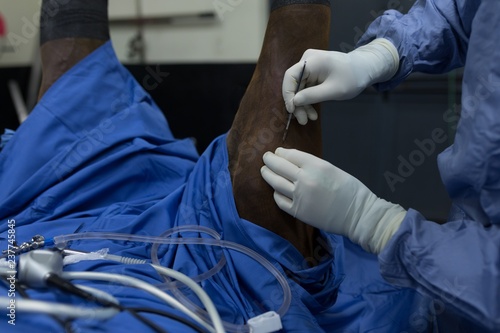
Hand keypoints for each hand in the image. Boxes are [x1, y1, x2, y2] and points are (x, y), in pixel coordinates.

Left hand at [261, 148, 405, 253]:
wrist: (358, 215)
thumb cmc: (351, 190)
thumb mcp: (332, 169)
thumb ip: (313, 165)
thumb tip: (295, 162)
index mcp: (316, 165)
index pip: (291, 155)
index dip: (281, 153)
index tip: (278, 152)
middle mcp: (304, 179)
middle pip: (279, 167)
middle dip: (270, 160)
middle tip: (265, 158)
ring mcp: (299, 196)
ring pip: (276, 183)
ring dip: (268, 175)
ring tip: (264, 171)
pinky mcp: (298, 211)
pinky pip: (280, 201)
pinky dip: (276, 194)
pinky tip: (276, 191)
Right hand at [283, 38, 398, 124]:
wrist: (364, 69)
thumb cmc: (352, 77)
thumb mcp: (333, 90)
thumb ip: (312, 95)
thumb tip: (294, 102)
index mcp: (312, 60)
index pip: (291, 76)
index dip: (287, 94)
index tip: (291, 110)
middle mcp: (307, 61)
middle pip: (294, 84)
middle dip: (297, 103)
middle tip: (302, 121)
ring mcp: (309, 67)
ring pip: (299, 89)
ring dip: (303, 105)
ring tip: (309, 119)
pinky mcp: (312, 74)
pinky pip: (305, 89)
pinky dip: (308, 101)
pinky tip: (312, 113)